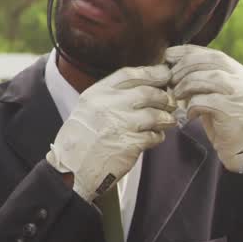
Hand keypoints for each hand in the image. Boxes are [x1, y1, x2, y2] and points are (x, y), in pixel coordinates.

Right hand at [46, 64, 176, 200]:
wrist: (72, 168)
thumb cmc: (80, 139)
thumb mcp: (87, 108)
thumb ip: (111, 96)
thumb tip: (144, 87)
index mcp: (96, 94)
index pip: (129, 74)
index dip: (151, 72)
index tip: (164, 73)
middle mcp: (108, 105)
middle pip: (147, 93)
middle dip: (164, 97)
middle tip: (170, 101)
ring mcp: (120, 125)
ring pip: (155, 114)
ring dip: (166, 117)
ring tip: (168, 120)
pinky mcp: (130, 144)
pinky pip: (154, 136)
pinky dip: (158, 136)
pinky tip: (155, 137)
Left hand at [165, 45, 242, 172]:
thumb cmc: (230, 127)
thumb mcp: (221, 99)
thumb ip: (208, 83)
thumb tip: (176, 67)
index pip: (214, 55)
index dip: (189, 52)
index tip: (169, 54)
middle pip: (210, 62)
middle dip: (184, 67)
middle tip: (170, 79)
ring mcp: (242, 96)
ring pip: (207, 78)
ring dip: (185, 85)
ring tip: (177, 95)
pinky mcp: (234, 112)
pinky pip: (204, 101)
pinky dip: (191, 106)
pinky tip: (189, 115)